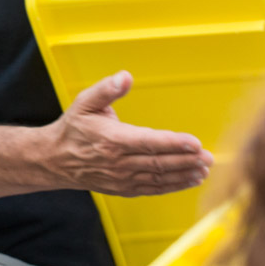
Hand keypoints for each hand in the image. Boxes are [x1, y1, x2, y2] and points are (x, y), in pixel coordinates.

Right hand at [40, 73, 211, 196]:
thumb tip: (125, 77)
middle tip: (209, 157)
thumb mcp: (85, 102)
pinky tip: (190, 180)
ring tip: (205, 169)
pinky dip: (173, 186)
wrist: (54, 160)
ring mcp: (122, 178)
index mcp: (112, 139)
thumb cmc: (73, 128)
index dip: (174, 143)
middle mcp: (118, 162)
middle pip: (159, 163)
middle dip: (187, 161)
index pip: (149, 142)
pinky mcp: (124, 188)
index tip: (196, 143)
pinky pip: (153, 188)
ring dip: (184, 174)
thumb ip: (106, 89)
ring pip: (159, 178)